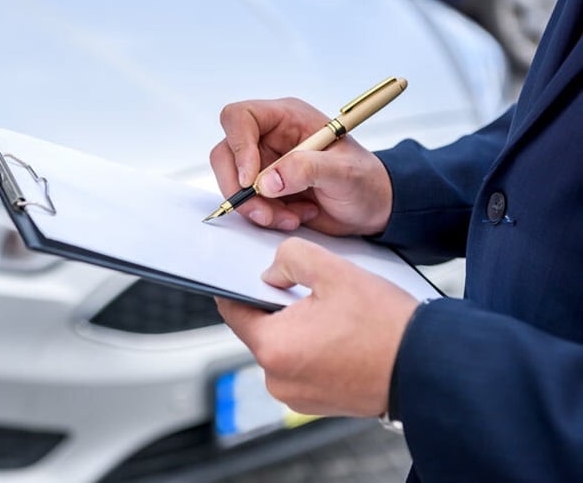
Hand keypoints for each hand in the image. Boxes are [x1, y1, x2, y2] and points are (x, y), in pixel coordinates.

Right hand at [210, 98, 392, 235]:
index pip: (240, 118)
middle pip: (226, 153)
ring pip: (232, 182)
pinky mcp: (264, 188)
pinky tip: (295, 217)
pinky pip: (246, 203)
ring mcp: (264, 163)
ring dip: (256, 208)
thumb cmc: (365, 180)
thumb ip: (307, 170)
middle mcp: (269, 136)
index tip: (250, 179)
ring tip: (291, 217)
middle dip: (240, 188)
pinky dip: (265, 216)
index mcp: (287, 117)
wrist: (372, 206)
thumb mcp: (344, 172)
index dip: (238, 146)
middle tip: (264, 212)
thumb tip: (267, 181)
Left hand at [216, 238, 417, 416]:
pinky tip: (340, 336)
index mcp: (273, 348)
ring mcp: (297, 396)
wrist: (428, 369)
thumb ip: (290, 258)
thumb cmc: (386, 327)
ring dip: (298, 328)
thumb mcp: (334, 271)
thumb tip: (272, 272)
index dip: (236, 287)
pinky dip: (313, 349)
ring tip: (333, 316)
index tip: (243, 275)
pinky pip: (302, 366)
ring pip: (283, 348)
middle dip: (278, 307)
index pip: (233, 311)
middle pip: (260, 330)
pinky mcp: (316, 404)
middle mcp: (278, 380)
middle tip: (310, 291)